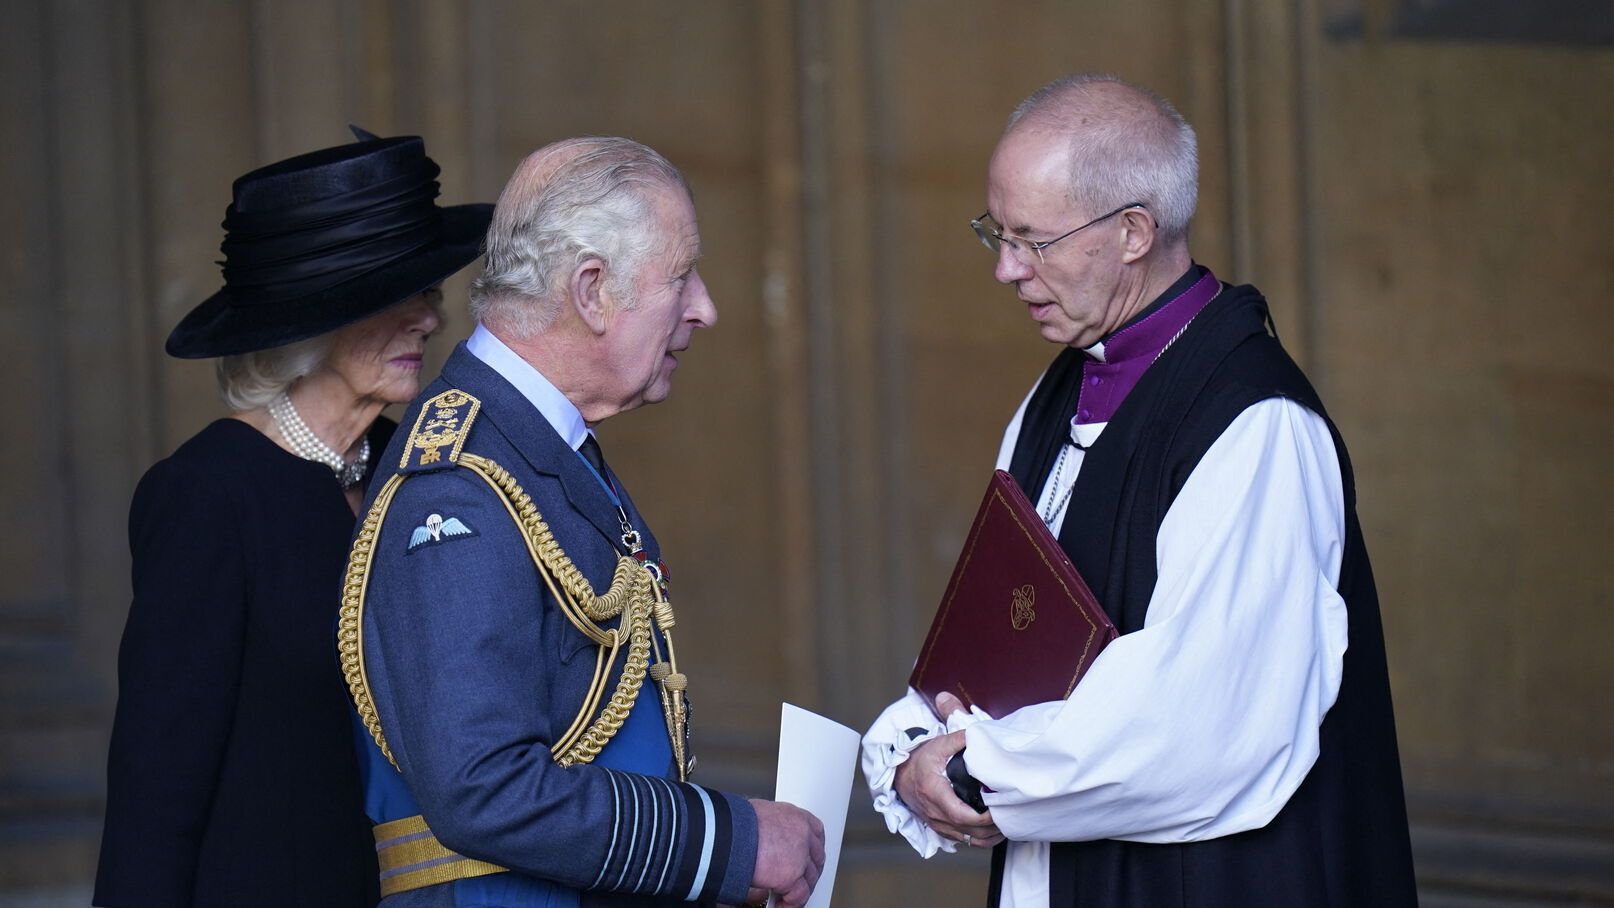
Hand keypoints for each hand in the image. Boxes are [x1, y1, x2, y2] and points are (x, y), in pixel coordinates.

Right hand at [745, 798, 824, 907]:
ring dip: (800, 890)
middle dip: (809, 872)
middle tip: (799, 881)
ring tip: (787, 897)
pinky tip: (782, 905)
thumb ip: (772, 828)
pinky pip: (799, 895)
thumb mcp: (759, 816)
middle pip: (816, 858)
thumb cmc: (736, 824)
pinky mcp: (792, 875)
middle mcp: (802, 834)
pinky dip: (791, 903)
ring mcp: (800, 856)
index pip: (816, 831)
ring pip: (809, 879)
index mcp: (794, 817)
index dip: (814, 847)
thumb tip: (766, 840)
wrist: (728, 833)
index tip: (811, 855)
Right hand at [893, 727, 1003, 849]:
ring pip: (970, 840)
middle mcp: (936, 814)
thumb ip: (959, 739)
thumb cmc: (920, 760)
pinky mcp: (941, 829)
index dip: (984, 817)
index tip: (1001, 807)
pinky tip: (994, 830)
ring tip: (1007, 823)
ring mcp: (938, 824)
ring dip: (991, 836)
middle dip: (994, 827)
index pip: (962, 815)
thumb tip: (981, 735)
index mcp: (935, 793)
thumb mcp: (938, 745)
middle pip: (971, 831)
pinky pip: (965, 841)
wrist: (900, 775)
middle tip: (1012, 814)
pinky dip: (983, 839)